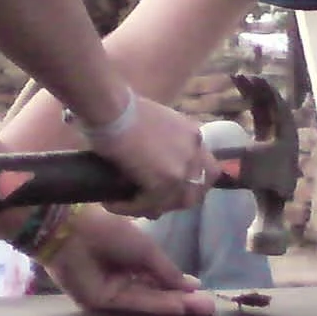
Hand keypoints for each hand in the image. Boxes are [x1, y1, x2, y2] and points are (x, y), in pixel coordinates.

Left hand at [44, 212, 217, 315]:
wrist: (74, 229)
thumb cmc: (109, 229)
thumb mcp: (146, 248)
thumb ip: (166, 270)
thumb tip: (191, 286)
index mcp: (131, 258)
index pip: (160, 277)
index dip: (181, 286)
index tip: (203, 292)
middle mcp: (123, 276)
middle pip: (157, 292)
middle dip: (183, 300)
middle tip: (209, 308)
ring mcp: (113, 290)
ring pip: (149, 301)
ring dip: (175, 305)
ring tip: (201, 309)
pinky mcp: (102, 302)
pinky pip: (134, 303)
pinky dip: (157, 305)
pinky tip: (178, 306)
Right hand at [87, 95, 217, 217]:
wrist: (111, 107)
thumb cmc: (121, 108)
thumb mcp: (153, 123)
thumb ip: (162, 143)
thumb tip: (148, 163)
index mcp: (193, 135)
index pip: (206, 168)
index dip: (191, 183)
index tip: (172, 189)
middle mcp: (195, 152)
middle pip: (197, 190)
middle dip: (176, 201)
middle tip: (151, 206)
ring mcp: (182, 168)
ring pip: (173, 202)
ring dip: (150, 207)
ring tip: (126, 205)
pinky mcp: (164, 183)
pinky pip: (148, 205)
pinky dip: (128, 207)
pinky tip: (110, 203)